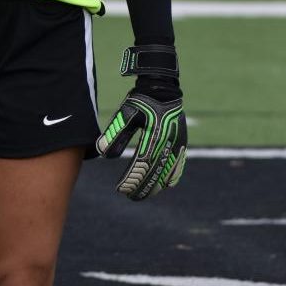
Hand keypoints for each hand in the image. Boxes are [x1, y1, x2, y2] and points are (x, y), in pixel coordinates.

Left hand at [96, 85, 186, 200]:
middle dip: (143, 187)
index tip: (121, 189)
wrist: (163, 88)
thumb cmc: (140, 101)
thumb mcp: (125, 114)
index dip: (132, 179)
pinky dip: (173, 176)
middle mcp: (168, 141)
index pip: (142, 164)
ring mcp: (177, 143)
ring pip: (168, 171)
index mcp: (154, 134)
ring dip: (156, 185)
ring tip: (144, 195)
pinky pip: (179, 163)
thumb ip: (114, 133)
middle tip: (131, 197)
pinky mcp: (182, 142)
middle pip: (156, 172)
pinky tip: (166, 185)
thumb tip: (103, 154)